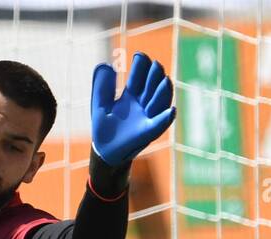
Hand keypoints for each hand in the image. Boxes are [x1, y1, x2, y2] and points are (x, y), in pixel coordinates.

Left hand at [90, 52, 175, 166]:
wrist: (103, 151)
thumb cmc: (104, 127)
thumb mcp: (99, 104)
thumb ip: (102, 87)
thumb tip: (104, 64)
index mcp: (131, 95)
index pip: (139, 77)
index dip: (141, 66)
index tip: (139, 55)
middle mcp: (142, 104)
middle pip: (151, 86)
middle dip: (154, 75)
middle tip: (155, 65)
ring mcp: (146, 117)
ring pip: (159, 102)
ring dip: (163, 92)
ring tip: (165, 81)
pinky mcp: (147, 132)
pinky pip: (159, 124)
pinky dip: (165, 118)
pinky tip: (171, 111)